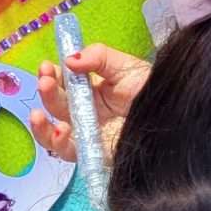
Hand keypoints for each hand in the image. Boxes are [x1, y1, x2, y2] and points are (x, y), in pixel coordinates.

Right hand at [31, 42, 148, 165]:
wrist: (172, 118)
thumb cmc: (151, 91)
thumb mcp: (125, 66)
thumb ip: (98, 57)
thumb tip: (69, 59)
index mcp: (93, 90)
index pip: (65, 82)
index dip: (52, 74)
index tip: (47, 66)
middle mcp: (87, 112)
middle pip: (57, 105)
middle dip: (47, 92)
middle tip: (44, 81)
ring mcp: (88, 133)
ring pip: (54, 131)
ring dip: (42, 122)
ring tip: (38, 113)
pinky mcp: (92, 152)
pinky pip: (68, 151)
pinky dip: (57, 142)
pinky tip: (60, 130)